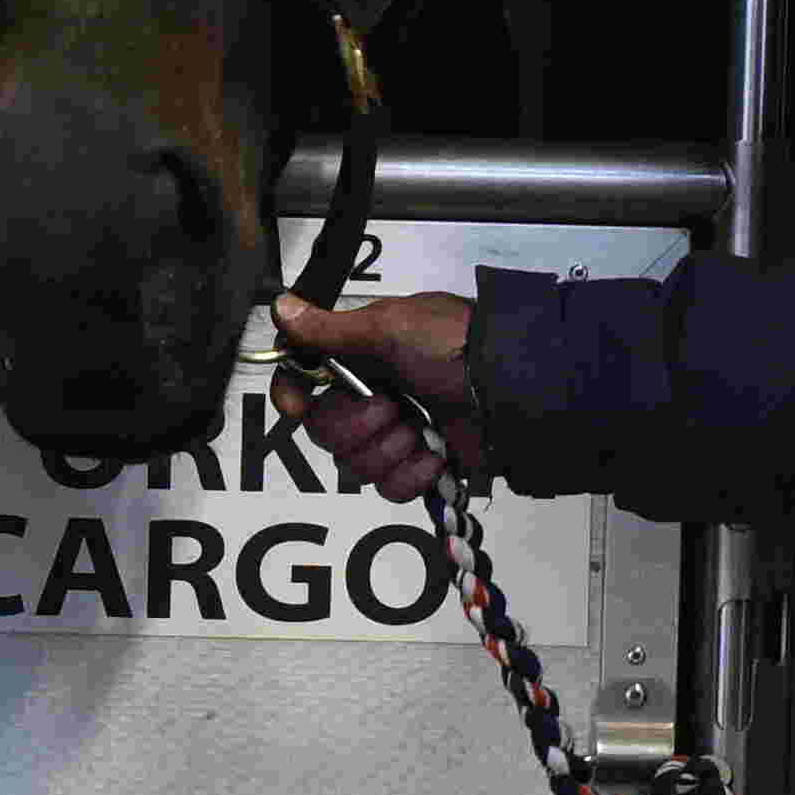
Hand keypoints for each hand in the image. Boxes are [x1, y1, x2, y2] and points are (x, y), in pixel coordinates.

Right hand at [276, 294, 484, 494]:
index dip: (293, 396)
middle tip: (391, 406)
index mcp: (360, 360)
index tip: (297, 407)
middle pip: (324, 433)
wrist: (512, 385)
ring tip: (420, 428)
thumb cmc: (454, 344)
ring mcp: (396, 436)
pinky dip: (414, 473)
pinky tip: (435, 453)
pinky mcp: (420, 468)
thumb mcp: (388, 326)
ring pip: (354, 466)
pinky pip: (390, 488)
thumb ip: (330, 328)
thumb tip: (281, 306)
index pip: (304, 383)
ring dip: (389, 448)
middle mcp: (372, 398)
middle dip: (357, 425)